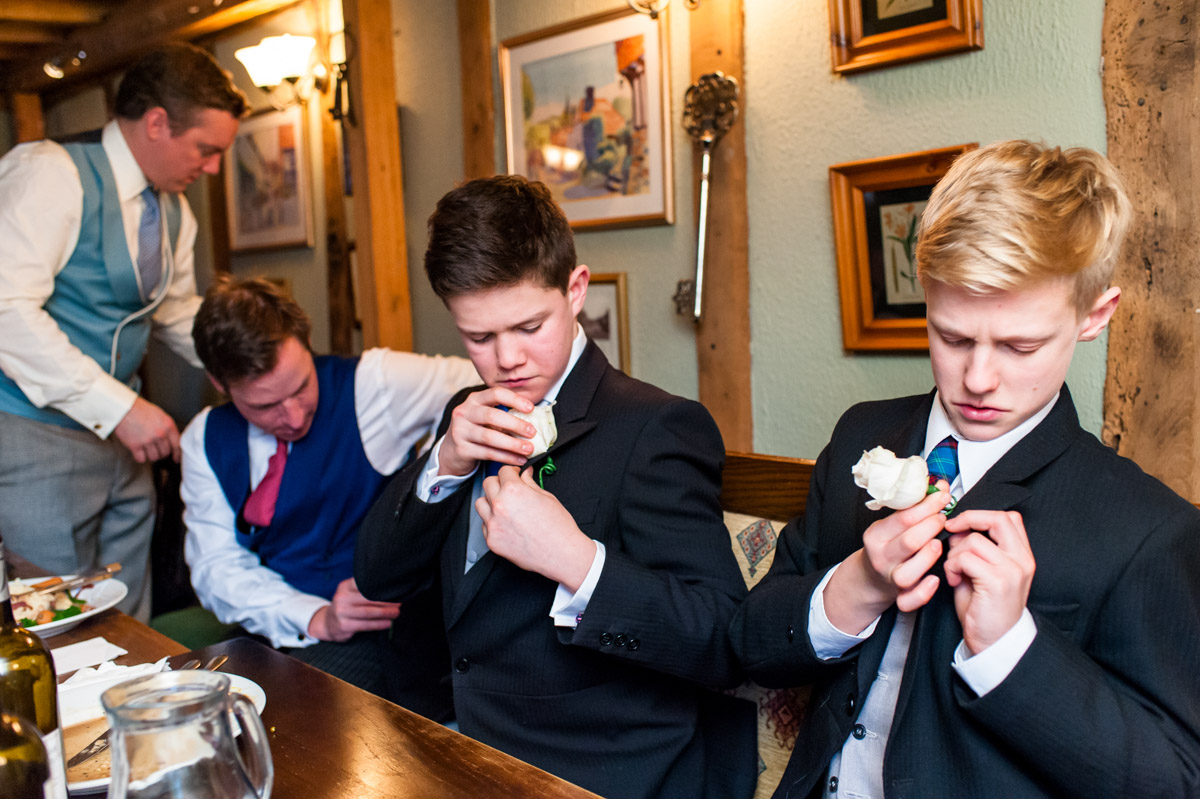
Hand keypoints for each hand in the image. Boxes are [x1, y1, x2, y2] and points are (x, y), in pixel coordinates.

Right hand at [112, 397, 180, 462]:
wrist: (124, 408)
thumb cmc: (140, 410)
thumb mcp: (160, 415)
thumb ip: (166, 427)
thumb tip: (170, 439)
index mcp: (168, 425)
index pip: (177, 444)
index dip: (177, 454)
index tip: (176, 458)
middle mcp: (160, 434)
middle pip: (165, 452)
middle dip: (161, 453)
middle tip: (156, 450)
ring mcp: (148, 440)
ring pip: (154, 457)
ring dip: (151, 456)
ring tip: (146, 450)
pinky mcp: (135, 445)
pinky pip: (141, 459)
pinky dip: (140, 458)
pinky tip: (139, 453)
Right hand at [306, 578, 401, 641]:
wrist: (327, 623)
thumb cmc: (346, 606)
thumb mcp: (349, 593)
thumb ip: (363, 588)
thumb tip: (390, 586)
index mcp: (345, 586)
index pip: (364, 583)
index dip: (381, 586)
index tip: (395, 587)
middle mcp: (342, 598)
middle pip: (369, 598)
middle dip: (387, 601)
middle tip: (399, 602)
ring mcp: (342, 612)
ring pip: (369, 612)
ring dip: (386, 613)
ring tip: (396, 613)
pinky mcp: (344, 625)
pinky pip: (366, 625)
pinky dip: (379, 624)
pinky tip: (388, 623)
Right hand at [438, 388, 536, 476]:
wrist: (452, 450)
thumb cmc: (476, 430)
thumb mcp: (485, 417)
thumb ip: (503, 414)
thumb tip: (534, 418)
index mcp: (474, 400)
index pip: (495, 393)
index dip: (515, 400)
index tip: (531, 408)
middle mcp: (464, 412)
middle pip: (492, 416)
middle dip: (515, 424)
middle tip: (532, 432)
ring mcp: (460, 431)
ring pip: (489, 437)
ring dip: (512, 444)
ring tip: (528, 449)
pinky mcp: (462, 449)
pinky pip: (488, 453)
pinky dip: (506, 457)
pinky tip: (519, 459)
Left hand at [476, 466, 595, 590]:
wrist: (561, 554)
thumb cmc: (558, 528)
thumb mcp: (547, 497)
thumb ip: (530, 483)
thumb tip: (524, 475)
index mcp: (514, 490)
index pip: (503, 471)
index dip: (512, 472)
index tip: (514, 475)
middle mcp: (500, 505)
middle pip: (488, 483)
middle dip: (499, 483)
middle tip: (509, 488)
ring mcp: (493, 524)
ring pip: (481, 504)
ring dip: (490, 501)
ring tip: (505, 507)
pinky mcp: (492, 540)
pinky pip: (485, 525)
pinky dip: (493, 522)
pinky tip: (506, 524)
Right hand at [823, 482, 951, 633]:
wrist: (872, 576)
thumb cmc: (889, 545)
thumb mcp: (892, 524)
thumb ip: (914, 507)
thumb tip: (940, 485)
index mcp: (876, 535)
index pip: (903, 518)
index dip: (927, 505)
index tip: (943, 496)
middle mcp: (881, 557)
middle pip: (909, 542)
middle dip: (931, 527)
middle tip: (943, 518)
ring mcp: (891, 578)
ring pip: (909, 573)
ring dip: (928, 557)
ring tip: (938, 544)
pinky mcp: (899, 596)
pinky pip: (910, 600)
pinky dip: (924, 592)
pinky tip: (934, 579)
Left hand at [943, 510, 1035, 655]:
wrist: (994, 641)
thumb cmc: (986, 607)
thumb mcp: (983, 571)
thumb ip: (975, 548)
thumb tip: (958, 528)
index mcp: (1022, 556)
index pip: (1009, 518)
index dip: (981, 514)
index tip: (961, 523)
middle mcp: (1022, 560)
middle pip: (998, 519)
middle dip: (969, 519)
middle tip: (952, 530)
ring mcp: (1012, 570)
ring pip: (973, 540)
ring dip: (954, 553)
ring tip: (955, 571)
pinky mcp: (997, 582)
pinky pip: (965, 558)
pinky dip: (952, 567)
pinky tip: (955, 582)